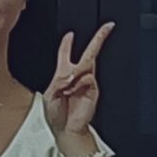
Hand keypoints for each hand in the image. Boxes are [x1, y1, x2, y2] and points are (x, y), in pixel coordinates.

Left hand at [46, 23, 111, 141]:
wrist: (66, 129)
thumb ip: (59, 81)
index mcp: (62, 75)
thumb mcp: (49, 94)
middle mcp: (76, 77)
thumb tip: (72, 74)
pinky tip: (72, 92)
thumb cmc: (56, 114)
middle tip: (107, 27)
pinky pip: (88, 78)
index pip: (66, 55)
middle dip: (98, 39)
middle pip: (89, 53)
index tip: (70, 34)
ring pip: (86, 65)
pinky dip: (78, 84)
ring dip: (73, 75)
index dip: (67, 44)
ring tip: (64, 90)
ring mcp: (87, 82)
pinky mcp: (94, 89)